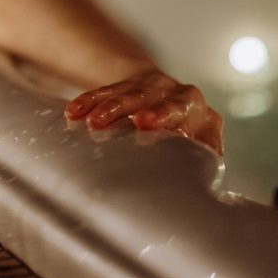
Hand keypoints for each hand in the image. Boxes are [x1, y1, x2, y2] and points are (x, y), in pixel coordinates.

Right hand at [65, 70, 223, 153]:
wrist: (165, 99)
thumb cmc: (183, 140)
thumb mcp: (197, 151)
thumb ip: (200, 167)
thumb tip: (196, 194)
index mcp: (204, 118)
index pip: (201, 126)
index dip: (192, 134)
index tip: (180, 138)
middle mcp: (182, 97)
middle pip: (172, 102)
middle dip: (158, 111)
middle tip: (143, 121)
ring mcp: (154, 87)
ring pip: (133, 94)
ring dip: (113, 107)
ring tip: (94, 122)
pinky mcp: (127, 83)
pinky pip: (106, 90)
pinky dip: (89, 101)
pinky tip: (73, 112)